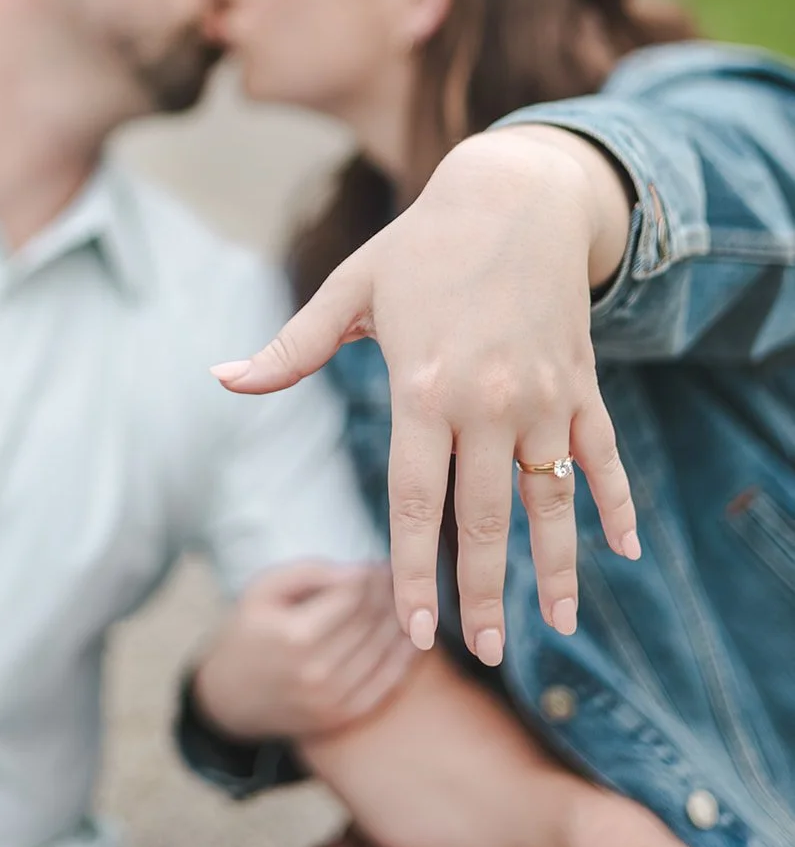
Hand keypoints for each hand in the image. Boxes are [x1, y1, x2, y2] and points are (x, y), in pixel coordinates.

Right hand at [192, 560, 416, 741]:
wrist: (229, 696)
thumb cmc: (248, 631)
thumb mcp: (264, 588)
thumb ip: (310, 571)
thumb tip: (359, 570)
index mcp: (296, 635)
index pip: (353, 594)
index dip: (372, 573)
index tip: (380, 561)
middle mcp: (318, 671)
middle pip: (372, 620)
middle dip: (390, 593)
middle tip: (398, 577)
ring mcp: (332, 700)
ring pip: (384, 649)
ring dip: (401, 620)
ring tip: (404, 600)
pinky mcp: (342, 717)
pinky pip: (387, 682)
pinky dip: (405, 657)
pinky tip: (412, 636)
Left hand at [213, 127, 639, 661]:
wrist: (516, 193)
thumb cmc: (421, 244)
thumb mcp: (350, 287)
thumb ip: (291, 348)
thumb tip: (220, 378)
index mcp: (423, 387)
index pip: (416, 504)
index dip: (414, 572)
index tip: (417, 629)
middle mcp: (488, 402)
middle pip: (486, 519)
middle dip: (484, 594)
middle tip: (482, 653)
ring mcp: (542, 395)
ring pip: (552, 502)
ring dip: (559, 569)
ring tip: (560, 628)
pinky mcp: (580, 382)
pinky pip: (603, 454)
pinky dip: (616, 502)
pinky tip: (627, 551)